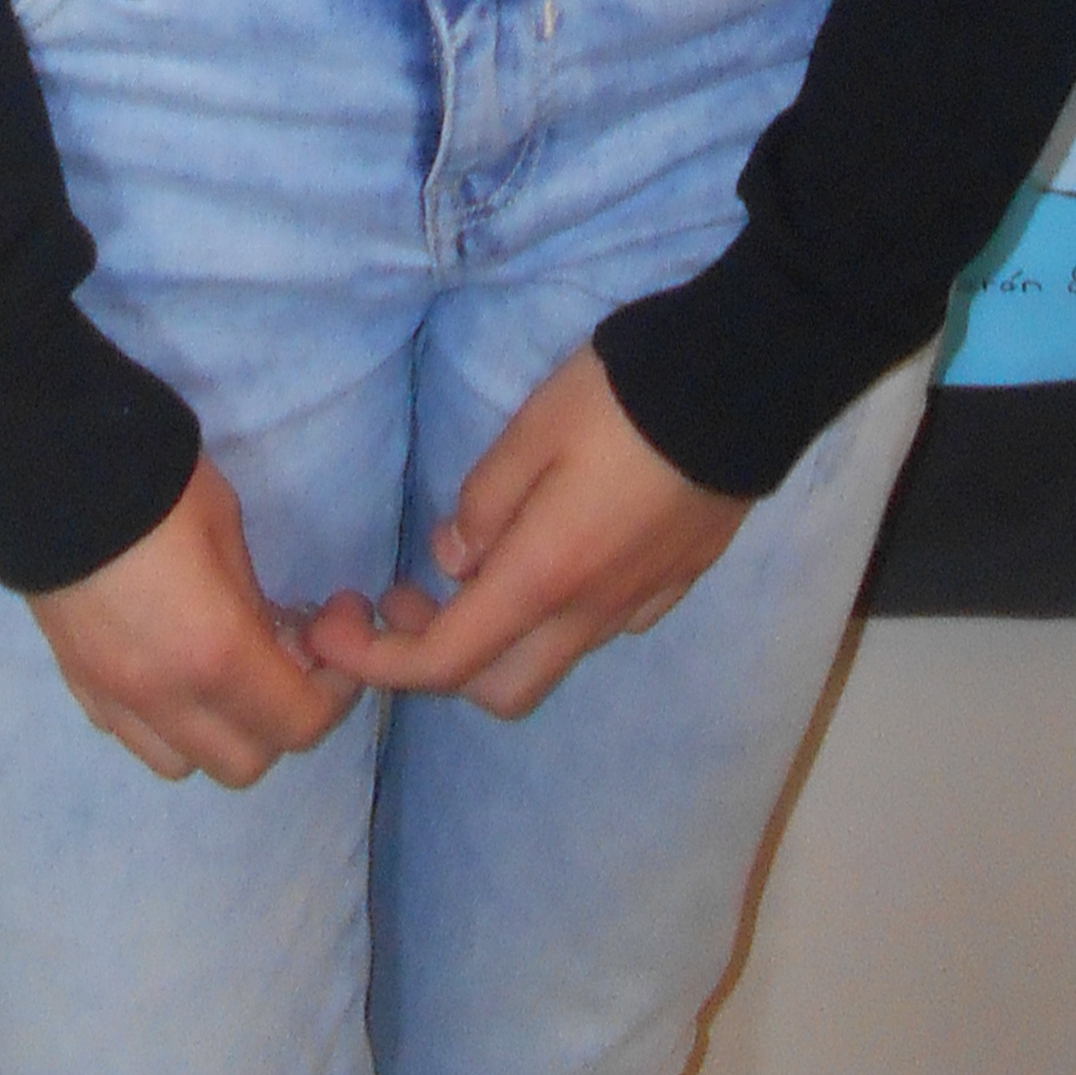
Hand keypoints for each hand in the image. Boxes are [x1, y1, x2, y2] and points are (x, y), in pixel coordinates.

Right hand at [26, 458, 360, 785]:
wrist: (52, 471)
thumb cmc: (156, 487)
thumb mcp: (227, 529)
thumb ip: (254, 601)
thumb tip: (273, 636)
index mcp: (217, 655)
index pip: (298, 723)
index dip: (335, 693)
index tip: (337, 641)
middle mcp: (166, 699)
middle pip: (247, 762)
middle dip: (281, 718)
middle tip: (290, 656)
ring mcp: (116, 701)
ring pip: (186, 763)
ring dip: (221, 731)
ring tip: (229, 670)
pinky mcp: (80, 689)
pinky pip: (136, 737)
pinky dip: (169, 723)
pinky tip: (175, 667)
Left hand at [302, 346, 743, 723]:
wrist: (742, 385)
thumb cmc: (625, 399)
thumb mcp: (532, 428)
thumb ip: (482, 502)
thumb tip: (454, 561)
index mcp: (545, 578)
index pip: (442, 662)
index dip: (374, 659)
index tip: (333, 625)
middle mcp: (592, 612)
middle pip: (497, 689)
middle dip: (434, 662)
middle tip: (404, 595)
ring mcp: (639, 603)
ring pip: (550, 659)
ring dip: (494, 637)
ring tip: (469, 564)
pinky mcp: (674, 581)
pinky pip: (600, 626)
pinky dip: (552, 613)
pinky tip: (548, 549)